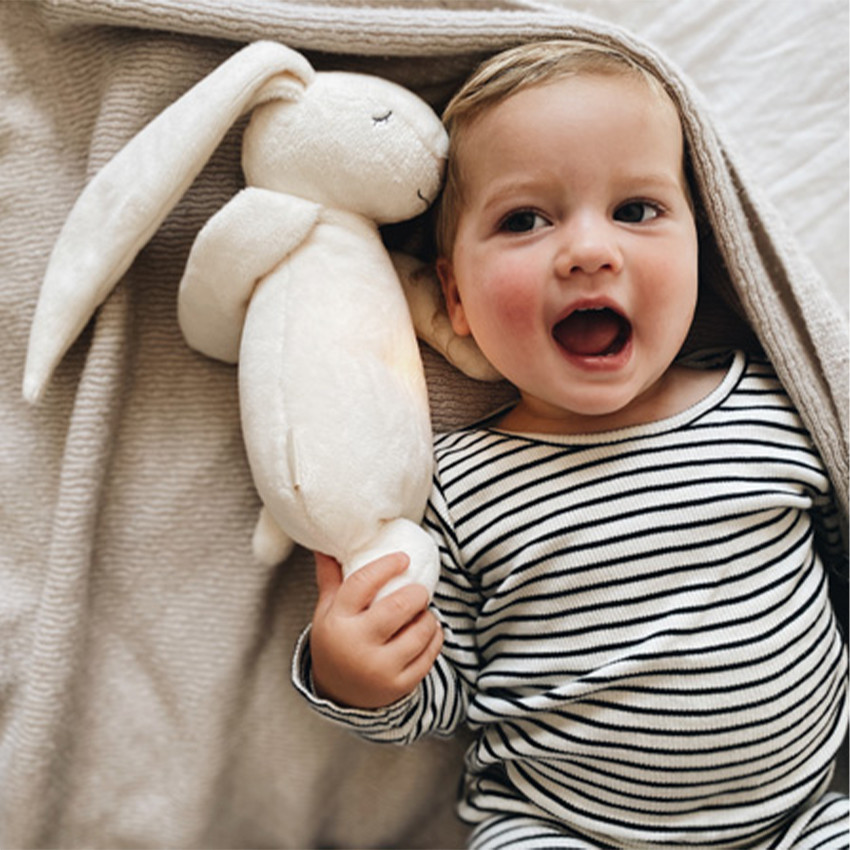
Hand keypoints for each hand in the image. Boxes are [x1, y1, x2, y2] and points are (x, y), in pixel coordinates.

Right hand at [309, 551, 442, 708]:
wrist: (339, 694)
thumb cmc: (336, 642)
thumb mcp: (327, 612)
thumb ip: (330, 579)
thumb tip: (325, 545)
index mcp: (338, 622)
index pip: (362, 583)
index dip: (386, 566)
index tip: (403, 558)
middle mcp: (357, 645)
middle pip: (397, 606)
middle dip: (416, 592)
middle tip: (419, 589)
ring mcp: (379, 668)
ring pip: (419, 631)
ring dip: (428, 615)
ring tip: (422, 611)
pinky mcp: (399, 685)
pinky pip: (429, 655)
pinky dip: (435, 637)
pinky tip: (429, 629)